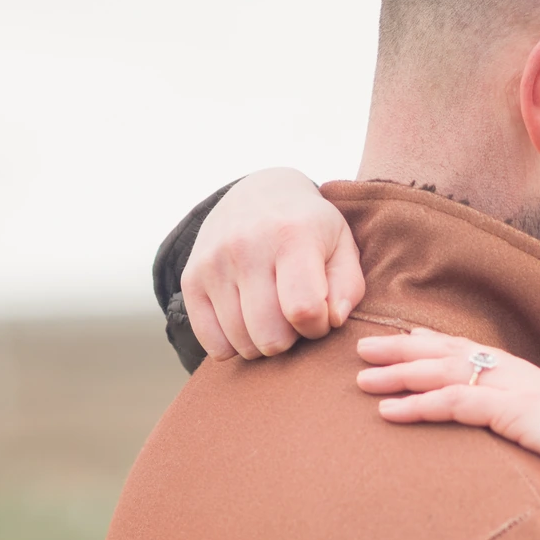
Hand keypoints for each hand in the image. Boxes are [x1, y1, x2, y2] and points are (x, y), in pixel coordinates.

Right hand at [182, 169, 364, 361]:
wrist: (258, 193)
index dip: (317, 327)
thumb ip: (347, 287)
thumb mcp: (342, 246)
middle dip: (291, 339)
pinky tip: (247, 324)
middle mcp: (245, 247)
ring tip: (272, 315)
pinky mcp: (191, 279)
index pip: (303, 310)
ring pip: (243, 343)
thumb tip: (331, 320)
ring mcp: (213, 263)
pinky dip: (233, 346)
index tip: (320, 315)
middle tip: (294, 318)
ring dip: (263, 342)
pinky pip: (213, 343)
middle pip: (271, 336)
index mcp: (290, 236)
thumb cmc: (310, 230)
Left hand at [356, 330, 539, 501]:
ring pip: (445, 372)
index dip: (441, 344)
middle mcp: (523, 378)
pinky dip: (419, 406)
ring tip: (361, 378)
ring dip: (399, 374)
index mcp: (538, 383)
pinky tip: (389, 413)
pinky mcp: (516, 413)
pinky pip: (456, 403)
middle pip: (452, 353)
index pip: (480, 355)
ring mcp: (518, 392)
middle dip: (405, 349)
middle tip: (365, 347)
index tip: (409, 337)